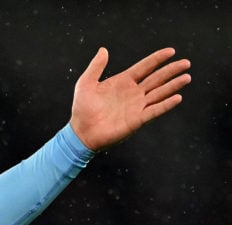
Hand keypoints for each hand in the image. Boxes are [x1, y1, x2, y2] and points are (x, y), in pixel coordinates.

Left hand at [69, 47, 190, 150]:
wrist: (81, 132)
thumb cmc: (82, 109)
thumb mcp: (86, 84)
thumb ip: (96, 67)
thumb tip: (103, 50)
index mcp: (123, 82)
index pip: (145, 67)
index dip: (157, 59)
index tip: (171, 51)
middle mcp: (133, 93)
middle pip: (157, 79)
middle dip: (171, 70)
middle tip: (186, 63)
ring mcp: (136, 106)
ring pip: (159, 93)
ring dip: (173, 85)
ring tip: (186, 77)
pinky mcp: (137, 120)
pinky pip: (154, 111)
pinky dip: (166, 104)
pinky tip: (177, 97)